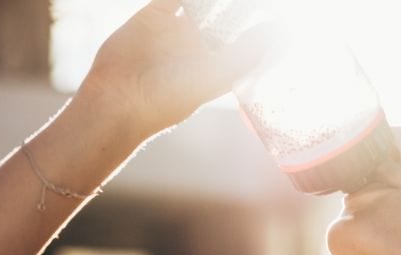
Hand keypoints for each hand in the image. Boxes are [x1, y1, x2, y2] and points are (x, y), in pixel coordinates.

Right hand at [73, 0, 274, 144]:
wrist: (120, 99)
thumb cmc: (170, 99)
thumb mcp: (214, 78)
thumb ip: (246, 55)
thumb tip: (278, 31)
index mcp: (219, 62)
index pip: (245, 35)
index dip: (258, 22)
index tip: (280, 10)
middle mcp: (200, 44)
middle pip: (225, 13)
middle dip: (237, 6)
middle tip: (254, 1)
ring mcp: (178, 28)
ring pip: (201, 2)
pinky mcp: (154, 15)